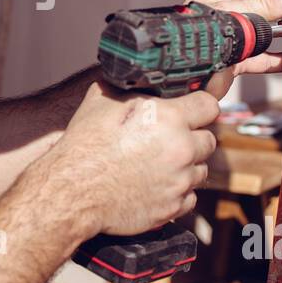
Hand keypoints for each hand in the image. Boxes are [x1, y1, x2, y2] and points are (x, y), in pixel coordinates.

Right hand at [45, 81, 219, 235]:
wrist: (71, 191)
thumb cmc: (84, 146)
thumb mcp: (103, 101)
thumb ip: (131, 87)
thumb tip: (138, 75)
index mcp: (170, 118)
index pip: (210, 105)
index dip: (200, 106)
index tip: (193, 110)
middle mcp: (181, 149)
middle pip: (209, 139)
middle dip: (192, 137)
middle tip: (168, 140)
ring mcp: (179, 181)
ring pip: (201, 169)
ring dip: (186, 166)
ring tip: (158, 164)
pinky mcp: (173, 207)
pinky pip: (190, 197)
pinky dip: (177, 191)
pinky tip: (156, 185)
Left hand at [185, 0, 281, 99]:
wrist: (184, 73)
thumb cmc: (197, 36)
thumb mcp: (235, 14)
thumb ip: (264, 7)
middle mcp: (226, 12)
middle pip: (262, 6)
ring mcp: (232, 37)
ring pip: (264, 32)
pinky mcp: (236, 59)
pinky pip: (262, 58)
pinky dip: (279, 59)